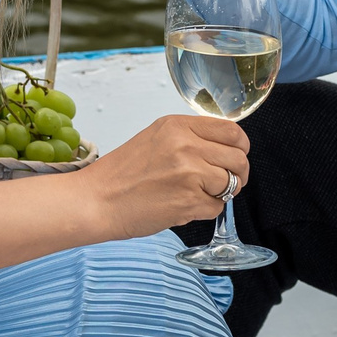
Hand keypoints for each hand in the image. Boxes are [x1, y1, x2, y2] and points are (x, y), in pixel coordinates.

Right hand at [81, 114, 249, 239]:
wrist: (96, 200)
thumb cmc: (121, 174)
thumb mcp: (155, 139)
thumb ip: (189, 138)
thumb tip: (224, 148)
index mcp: (178, 126)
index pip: (232, 131)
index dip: (240, 147)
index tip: (235, 156)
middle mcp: (186, 145)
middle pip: (238, 158)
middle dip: (237, 174)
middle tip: (224, 183)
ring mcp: (190, 174)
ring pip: (232, 184)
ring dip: (222, 194)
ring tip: (199, 195)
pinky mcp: (189, 201)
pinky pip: (218, 207)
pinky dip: (206, 210)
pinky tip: (184, 207)